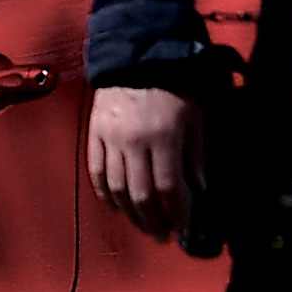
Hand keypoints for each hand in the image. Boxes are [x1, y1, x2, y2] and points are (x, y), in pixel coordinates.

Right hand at [91, 85, 205, 237]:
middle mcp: (134, 143)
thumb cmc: (174, 87)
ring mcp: (110, 139)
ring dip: (130, 214)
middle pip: (141, 195)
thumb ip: (196, 154)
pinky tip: (116, 207)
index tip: (183, 227)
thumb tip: (197, 189)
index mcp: (164, 138)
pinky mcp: (94, 134)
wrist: (135, 56)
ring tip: (142, 225)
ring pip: (117, 188)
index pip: (169, 188)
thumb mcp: (195, 117)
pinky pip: (96, 172)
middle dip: (153, 221)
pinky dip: (105, 194)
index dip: (177, 213)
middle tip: (162, 235)